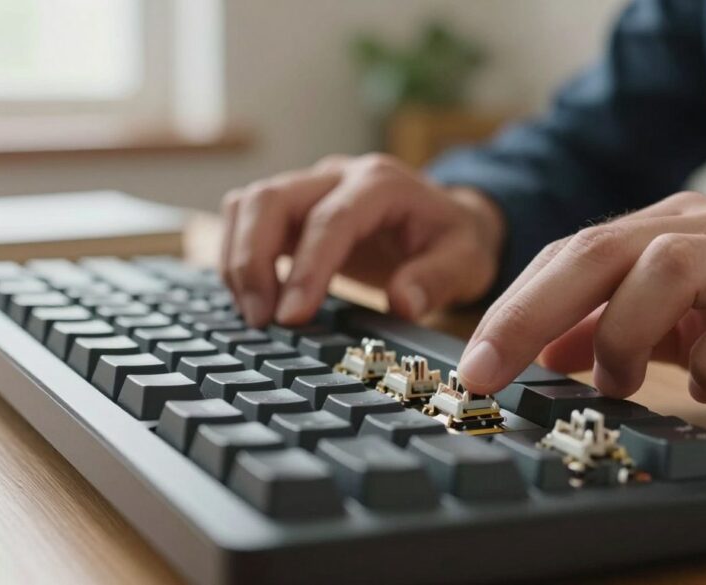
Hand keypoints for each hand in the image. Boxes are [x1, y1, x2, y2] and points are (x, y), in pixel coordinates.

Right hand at [220, 153, 504, 326]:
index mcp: (381, 184)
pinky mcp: (292, 207)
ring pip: (247, 204)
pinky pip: (245, 218)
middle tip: (259, 320)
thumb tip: (402, 303)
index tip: (291, 318)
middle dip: (253, 261)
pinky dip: (238, 256)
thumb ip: (437, 280)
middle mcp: (338, 175)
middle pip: (270, 199)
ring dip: (238, 260)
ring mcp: (309, 186)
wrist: (448, 219)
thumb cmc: (455, 241)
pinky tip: (251, 298)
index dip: (304, 269)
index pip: (329, 221)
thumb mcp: (467, 262)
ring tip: (253, 315)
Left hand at [458, 191, 705, 419]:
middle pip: (604, 249)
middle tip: (492, 369)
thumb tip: (551, 346)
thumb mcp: (689, 325)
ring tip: (619, 383)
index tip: (474, 361)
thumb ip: (623, 328)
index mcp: (676, 230)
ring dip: (626, 333)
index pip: (575, 251)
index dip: (515, 304)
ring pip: (671, 268)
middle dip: (533, 310)